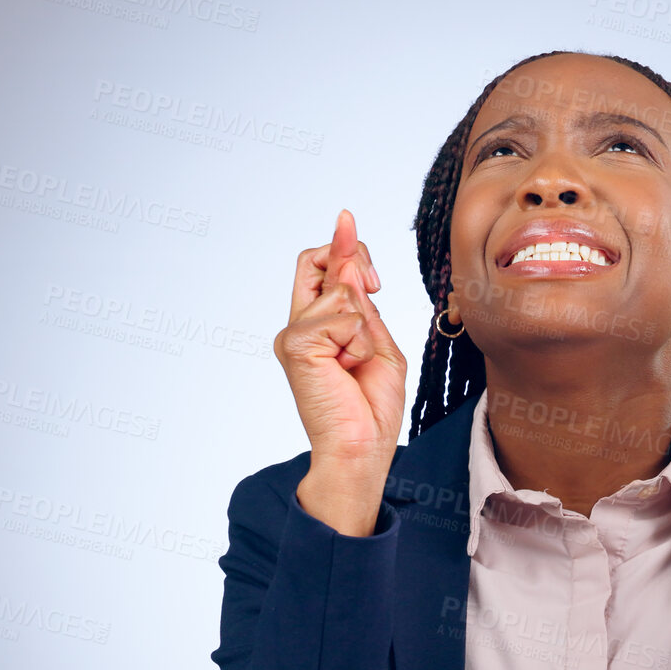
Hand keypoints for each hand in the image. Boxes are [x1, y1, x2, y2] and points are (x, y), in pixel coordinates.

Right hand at [275, 209, 406, 482]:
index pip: (319, 267)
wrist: (361, 448)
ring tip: (356, 363)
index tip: (348, 221)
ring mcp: (294, 334)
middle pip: (319, 260)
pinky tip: (348, 368)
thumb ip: (361, 304)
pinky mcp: (297, 344)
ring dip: (365, 327)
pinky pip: (344, 317)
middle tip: (375, 287)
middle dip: (353, 259)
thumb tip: (348, 257)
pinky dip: (359, 342)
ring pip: (342, 292)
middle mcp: (299, 326)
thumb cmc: (370, 406)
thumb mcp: (376, 344)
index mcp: (317, 326)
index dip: (340, 244)